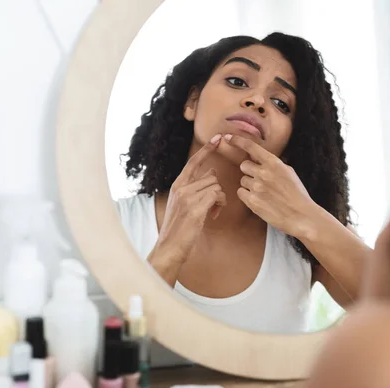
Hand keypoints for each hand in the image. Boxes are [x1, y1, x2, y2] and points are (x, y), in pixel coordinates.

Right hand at [148, 135, 226, 274]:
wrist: (169, 247)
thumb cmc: (180, 228)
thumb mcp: (185, 204)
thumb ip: (196, 188)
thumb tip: (212, 172)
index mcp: (177, 185)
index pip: (193, 162)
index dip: (206, 150)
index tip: (218, 138)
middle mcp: (180, 188)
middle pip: (211, 177)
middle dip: (217, 191)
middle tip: (214, 206)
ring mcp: (187, 197)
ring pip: (216, 186)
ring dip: (220, 200)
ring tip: (213, 212)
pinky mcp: (195, 207)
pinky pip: (217, 195)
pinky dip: (220, 205)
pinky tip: (214, 215)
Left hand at [224, 134, 317, 238]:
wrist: (301, 216)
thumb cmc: (297, 194)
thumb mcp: (289, 172)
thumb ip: (273, 165)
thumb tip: (260, 159)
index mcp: (274, 163)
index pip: (251, 147)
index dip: (238, 141)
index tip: (229, 138)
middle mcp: (263, 173)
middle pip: (244, 166)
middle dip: (250, 171)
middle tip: (260, 180)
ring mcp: (256, 187)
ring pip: (243, 180)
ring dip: (250, 185)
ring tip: (264, 193)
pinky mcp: (252, 201)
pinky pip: (241, 193)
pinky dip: (247, 196)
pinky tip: (259, 200)